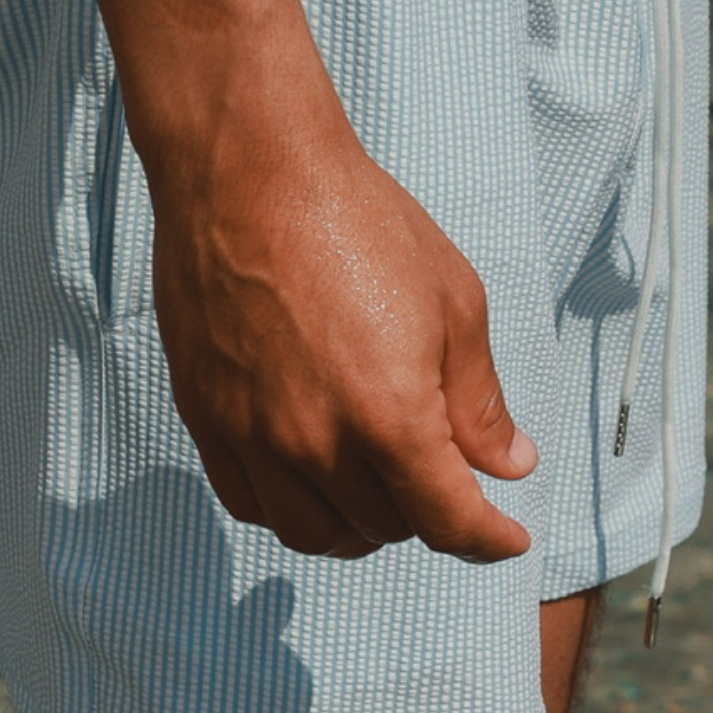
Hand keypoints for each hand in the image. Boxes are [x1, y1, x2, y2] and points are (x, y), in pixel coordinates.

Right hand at [149, 115, 537, 559]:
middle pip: (385, 528)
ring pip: (314, 533)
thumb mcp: (453, 300)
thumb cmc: (357, 220)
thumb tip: (506, 462)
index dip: (488, 540)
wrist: (249, 172)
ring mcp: (253, 436)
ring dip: (359, 526)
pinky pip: (251, 503)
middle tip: (442, 479)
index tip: (505, 540)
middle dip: (427, 517)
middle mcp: (317, 442)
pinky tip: (313, 478)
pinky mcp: (206, 419)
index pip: (448, 521)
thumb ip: (477, 397)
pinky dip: (292, 508)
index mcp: (391, 416)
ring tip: (380, 492)